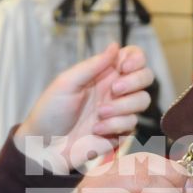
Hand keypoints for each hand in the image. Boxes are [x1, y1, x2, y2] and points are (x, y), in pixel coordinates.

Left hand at [15, 43, 155, 172]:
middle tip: (113, 90)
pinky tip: (96, 130)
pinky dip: (114, 125)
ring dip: (121, 107)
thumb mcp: (67, 82)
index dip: (136, 58)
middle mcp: (114, 89)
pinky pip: (132, 124)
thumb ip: (93, 65)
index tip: (125, 66)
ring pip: (142, 100)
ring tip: (98, 114)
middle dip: (134, 82)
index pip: (133, 56)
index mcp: (103, 73)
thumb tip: (115, 45)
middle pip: (146, 76)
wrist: (46, 146)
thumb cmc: (50, 112)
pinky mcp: (121, 131)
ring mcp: (119, 110)